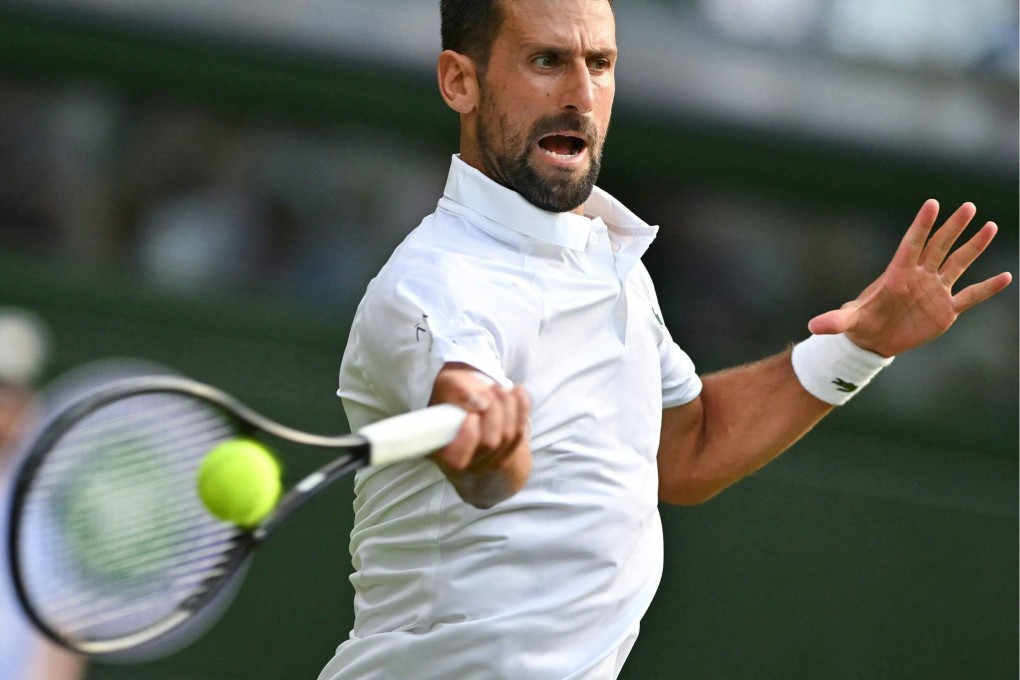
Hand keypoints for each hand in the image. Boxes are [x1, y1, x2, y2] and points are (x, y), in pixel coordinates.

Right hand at [427, 363, 531, 507]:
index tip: (472, 415)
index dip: (469, 436)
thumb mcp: (447, 385)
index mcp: (441, 451)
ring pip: (508, 438)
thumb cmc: (453, 396)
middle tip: (491, 390)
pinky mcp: (507, 454)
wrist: (469, 403)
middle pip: (489, 443)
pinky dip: (522, 408)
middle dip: (494, 410)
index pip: (457, 459)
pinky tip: (517, 392)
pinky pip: (521, 434)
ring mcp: (488, 463)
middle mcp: (465, 463)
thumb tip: (481, 403)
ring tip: (499, 388)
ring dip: (509, 406)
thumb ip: (457, 391)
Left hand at [808, 200, 1011, 356]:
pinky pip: (970, 296)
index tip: (931, 204)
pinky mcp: (946, 310)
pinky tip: (1005, 277)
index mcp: (897, 274)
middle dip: (952, 228)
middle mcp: (919, 277)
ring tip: (989, 226)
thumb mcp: (848, 322)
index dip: (921, 225)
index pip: (911, 244)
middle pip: (938, 247)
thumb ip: (835, 321)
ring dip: (973, 247)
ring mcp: (935, 291)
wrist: (876, 339)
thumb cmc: (862, 322)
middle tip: (967, 206)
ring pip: (957, 264)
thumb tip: (814, 327)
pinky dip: (986, 288)